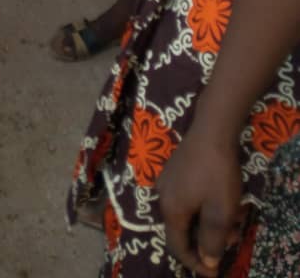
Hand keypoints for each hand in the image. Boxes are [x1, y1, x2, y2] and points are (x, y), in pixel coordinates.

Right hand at [158, 125, 245, 275]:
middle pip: (181, 230)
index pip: (177, 247)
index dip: (195, 263)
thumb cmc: (216, 173)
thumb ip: (211, 240)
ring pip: (186, 213)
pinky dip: (202, 206)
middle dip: (205, 240)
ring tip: (231, 218)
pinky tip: (218, 200)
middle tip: (230, 238)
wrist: (211, 130)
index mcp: (171, 210)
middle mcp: (162, 197)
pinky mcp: (174, 169)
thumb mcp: (220, 212)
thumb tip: (205, 262)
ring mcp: (166, 181)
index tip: (215, 271)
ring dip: (206, 222)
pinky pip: (185, 198)